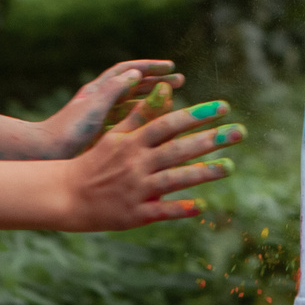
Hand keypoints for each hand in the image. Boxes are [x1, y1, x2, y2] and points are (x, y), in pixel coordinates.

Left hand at [33, 58, 183, 159]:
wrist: (45, 154)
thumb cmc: (68, 131)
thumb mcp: (94, 107)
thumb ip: (114, 90)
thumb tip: (136, 74)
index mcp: (97, 90)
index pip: (127, 70)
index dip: (149, 66)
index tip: (170, 66)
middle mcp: (100, 101)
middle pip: (133, 85)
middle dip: (157, 81)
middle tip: (181, 81)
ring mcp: (102, 118)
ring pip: (133, 104)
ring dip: (154, 100)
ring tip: (175, 102)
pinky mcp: (102, 135)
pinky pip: (128, 123)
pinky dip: (144, 121)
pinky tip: (159, 127)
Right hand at [55, 86, 244, 229]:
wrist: (64, 194)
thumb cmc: (95, 162)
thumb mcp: (116, 135)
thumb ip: (142, 114)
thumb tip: (166, 90)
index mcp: (133, 142)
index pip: (169, 124)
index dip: (196, 115)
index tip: (222, 107)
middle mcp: (136, 163)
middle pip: (178, 149)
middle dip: (210, 140)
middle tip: (240, 132)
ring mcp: (135, 189)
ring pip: (174, 179)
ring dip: (203, 173)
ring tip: (229, 167)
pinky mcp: (133, 213)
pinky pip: (160, 211)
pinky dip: (179, 209)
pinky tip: (202, 206)